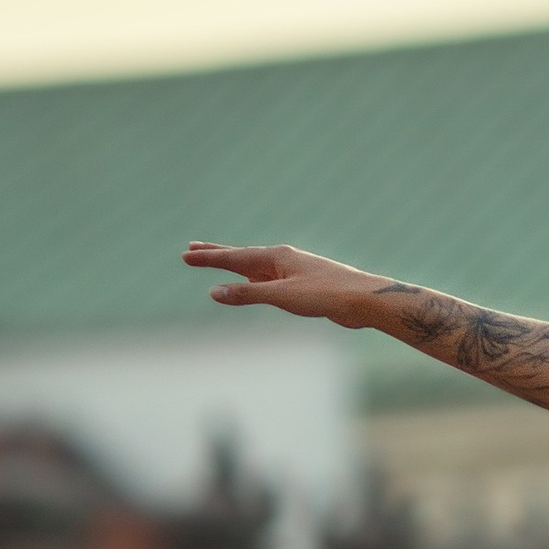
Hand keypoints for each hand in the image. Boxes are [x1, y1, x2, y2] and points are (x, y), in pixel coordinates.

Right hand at [185, 243, 372, 324]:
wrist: (363, 301)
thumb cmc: (325, 295)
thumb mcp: (281, 296)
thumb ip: (247, 294)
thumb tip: (215, 291)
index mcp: (276, 257)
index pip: (234, 257)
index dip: (208, 258)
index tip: (186, 255)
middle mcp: (283, 260)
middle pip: (242, 256)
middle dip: (217, 254)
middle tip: (192, 248)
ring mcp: (294, 271)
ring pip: (256, 268)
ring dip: (235, 265)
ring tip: (219, 260)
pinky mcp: (304, 285)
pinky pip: (270, 280)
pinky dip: (254, 279)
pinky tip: (254, 282)